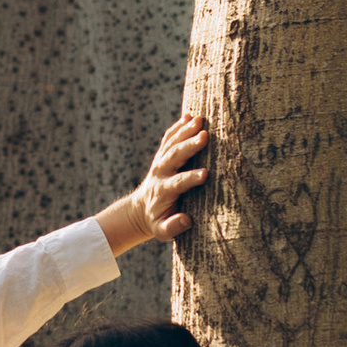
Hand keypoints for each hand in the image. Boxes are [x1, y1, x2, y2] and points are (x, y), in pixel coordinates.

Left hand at [101, 110, 210, 256]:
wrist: (141, 209)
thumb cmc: (157, 221)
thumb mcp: (161, 231)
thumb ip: (172, 228)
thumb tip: (186, 220)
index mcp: (162, 191)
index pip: (177, 183)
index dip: (190, 178)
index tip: (205, 174)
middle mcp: (160, 173)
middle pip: (174, 157)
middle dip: (189, 146)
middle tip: (205, 136)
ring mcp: (160, 162)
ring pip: (172, 143)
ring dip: (186, 131)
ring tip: (201, 120)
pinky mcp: (162, 155)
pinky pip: (169, 138)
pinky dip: (178, 126)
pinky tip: (190, 115)